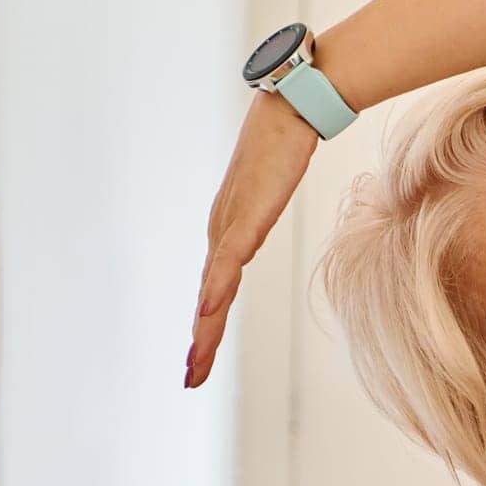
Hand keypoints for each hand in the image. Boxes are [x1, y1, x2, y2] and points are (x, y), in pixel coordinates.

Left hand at [186, 90, 319, 387]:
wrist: (293, 106)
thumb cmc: (289, 138)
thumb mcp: (277, 187)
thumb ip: (271, 203)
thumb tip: (280, 202)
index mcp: (232, 231)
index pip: (217, 288)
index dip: (209, 325)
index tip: (202, 359)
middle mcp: (223, 232)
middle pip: (210, 298)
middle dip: (201, 342)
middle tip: (192, 380)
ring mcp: (231, 225)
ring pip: (214, 290)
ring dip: (203, 331)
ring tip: (195, 366)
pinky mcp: (245, 217)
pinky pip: (228, 263)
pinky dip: (215, 291)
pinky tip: (206, 313)